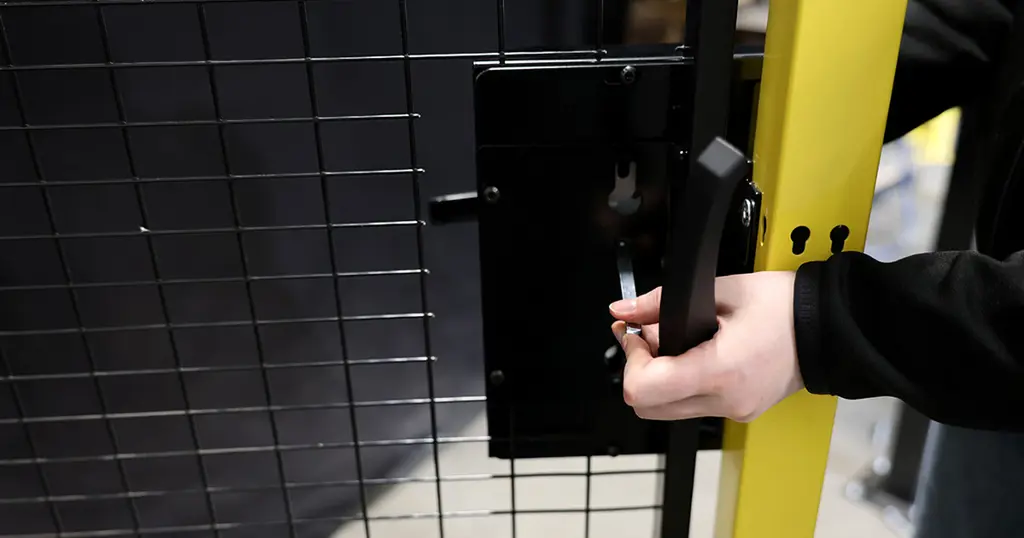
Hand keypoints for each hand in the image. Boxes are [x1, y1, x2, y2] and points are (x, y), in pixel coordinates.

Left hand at [609, 272, 803, 422]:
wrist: (829, 327)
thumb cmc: (785, 306)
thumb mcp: (722, 289)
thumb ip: (662, 301)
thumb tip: (623, 310)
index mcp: (720, 371)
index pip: (645, 389)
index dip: (630, 360)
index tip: (635, 335)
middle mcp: (725, 400)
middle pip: (647, 407)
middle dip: (637, 369)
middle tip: (645, 336)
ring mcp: (734, 411)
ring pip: (668, 410)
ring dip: (658, 378)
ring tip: (670, 341)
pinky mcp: (740, 410)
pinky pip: (693, 406)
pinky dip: (681, 383)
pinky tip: (691, 353)